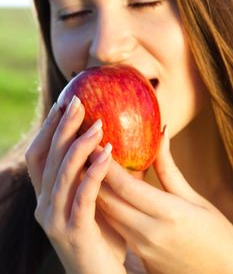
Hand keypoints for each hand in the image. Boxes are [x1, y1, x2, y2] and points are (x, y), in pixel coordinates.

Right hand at [25, 97, 125, 273]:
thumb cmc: (101, 235)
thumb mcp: (94, 200)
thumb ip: (96, 173)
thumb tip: (112, 141)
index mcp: (46, 196)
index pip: (39, 155)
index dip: (48, 128)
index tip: (64, 103)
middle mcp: (44, 205)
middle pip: (47, 158)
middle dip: (61, 127)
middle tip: (78, 102)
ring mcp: (55, 219)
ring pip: (62, 174)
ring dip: (79, 146)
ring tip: (98, 124)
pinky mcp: (74, 232)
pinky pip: (83, 196)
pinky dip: (94, 172)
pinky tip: (108, 153)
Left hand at [97, 127, 232, 273]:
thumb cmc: (215, 235)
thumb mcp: (195, 198)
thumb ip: (170, 168)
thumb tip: (161, 134)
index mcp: (167, 213)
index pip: (124, 185)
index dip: (105, 163)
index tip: (93, 143)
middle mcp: (148, 231)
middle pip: (107, 199)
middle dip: (91, 174)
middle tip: (83, 152)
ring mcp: (141, 246)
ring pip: (106, 213)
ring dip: (94, 190)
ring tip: (87, 168)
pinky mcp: (138, 254)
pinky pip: (114, 225)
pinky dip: (105, 206)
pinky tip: (102, 192)